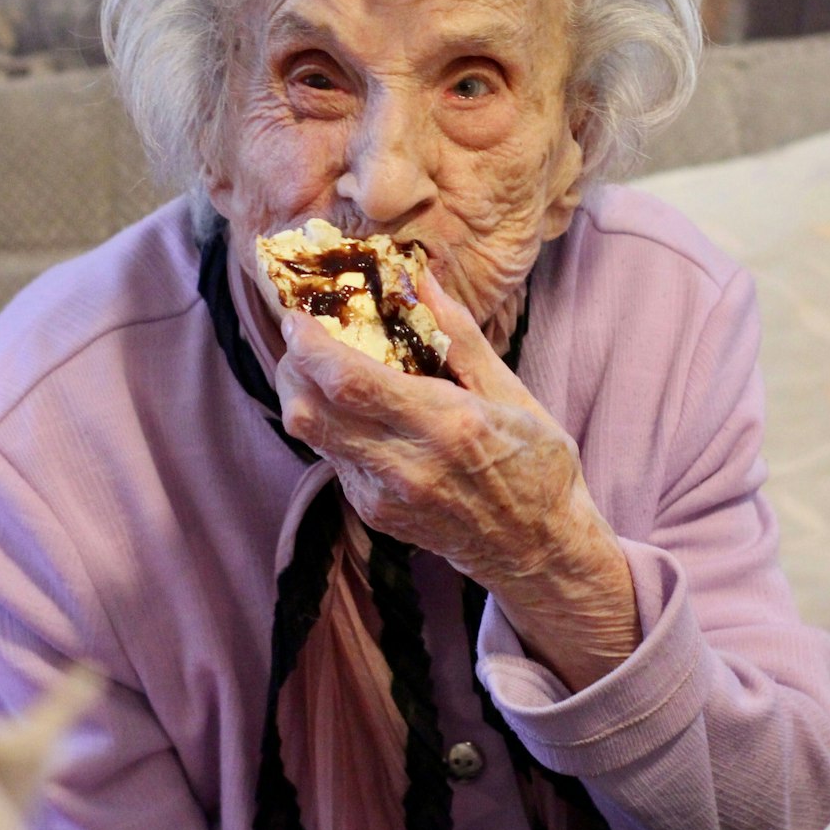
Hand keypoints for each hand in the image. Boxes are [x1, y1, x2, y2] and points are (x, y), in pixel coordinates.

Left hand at [274, 272, 639, 689]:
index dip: (310, 345)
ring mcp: (384, 496)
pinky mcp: (374, 515)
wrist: (537, 550)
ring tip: (322, 365)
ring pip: (311, 437)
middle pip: (309, 412)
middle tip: (304, 336)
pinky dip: (331, 425)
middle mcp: (406, 465)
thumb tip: (422, 279)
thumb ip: (459, 335)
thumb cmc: (536, 465)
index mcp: (446, 425)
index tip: (298, 315)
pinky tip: (355, 410)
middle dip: (292, 366)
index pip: (350, 383)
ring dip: (304, 394)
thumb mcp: (511, 392)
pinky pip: (332, 459)